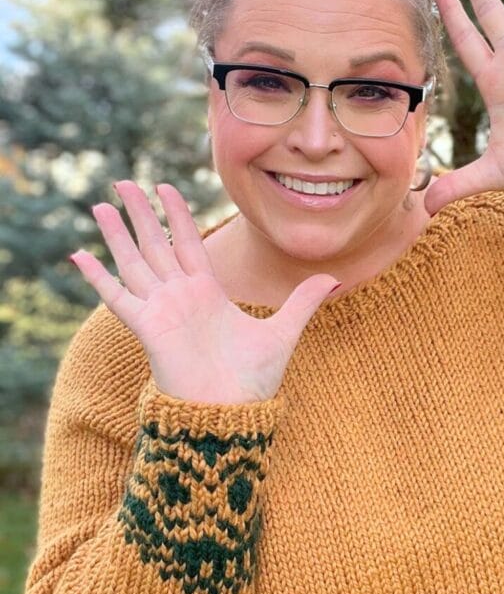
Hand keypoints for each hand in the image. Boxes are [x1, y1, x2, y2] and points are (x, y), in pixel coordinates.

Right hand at [71, 181, 339, 403]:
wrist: (233, 412)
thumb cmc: (254, 379)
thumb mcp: (285, 331)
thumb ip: (303, 301)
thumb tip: (334, 277)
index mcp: (208, 292)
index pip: (188, 242)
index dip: (177, 215)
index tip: (165, 186)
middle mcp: (180, 296)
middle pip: (156, 244)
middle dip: (140, 213)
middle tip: (123, 181)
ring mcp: (161, 310)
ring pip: (134, 262)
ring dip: (117, 234)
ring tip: (100, 205)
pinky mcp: (147, 327)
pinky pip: (117, 298)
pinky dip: (98, 278)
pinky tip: (79, 255)